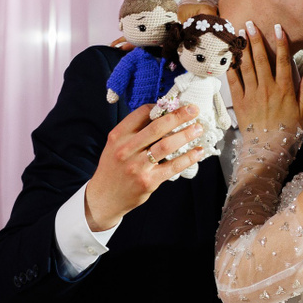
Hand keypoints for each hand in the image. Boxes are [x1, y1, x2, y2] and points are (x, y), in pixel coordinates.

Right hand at [82, 104, 206, 230]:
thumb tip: (162, 115)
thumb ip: (134, 132)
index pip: (141, 113)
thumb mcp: (115, 145)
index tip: (175, 104)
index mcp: (118, 136)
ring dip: (186, 135)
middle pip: (157, 127)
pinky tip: (197, 152)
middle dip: (179, 116)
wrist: (105, 197)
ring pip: (166, 145)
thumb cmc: (113, 168)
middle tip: (194, 110)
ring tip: (198, 128)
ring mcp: (137, 166)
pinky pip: (172, 167)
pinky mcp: (148, 181)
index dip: (160, 106)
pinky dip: (188, 158)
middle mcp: (126, 149)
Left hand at [228, 22, 302, 133]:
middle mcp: (267, 88)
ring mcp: (252, 94)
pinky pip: (234, 81)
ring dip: (244, 48)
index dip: (281, 42)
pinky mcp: (239, 102)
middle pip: (261, 59)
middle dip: (256, 39)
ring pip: (247, 66)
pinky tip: (229, 55)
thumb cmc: (288, 131)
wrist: (268, 149)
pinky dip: (231, 67)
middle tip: (250, 24)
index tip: (278, 28)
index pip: (283, 60)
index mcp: (284, 89)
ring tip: (239, 33)